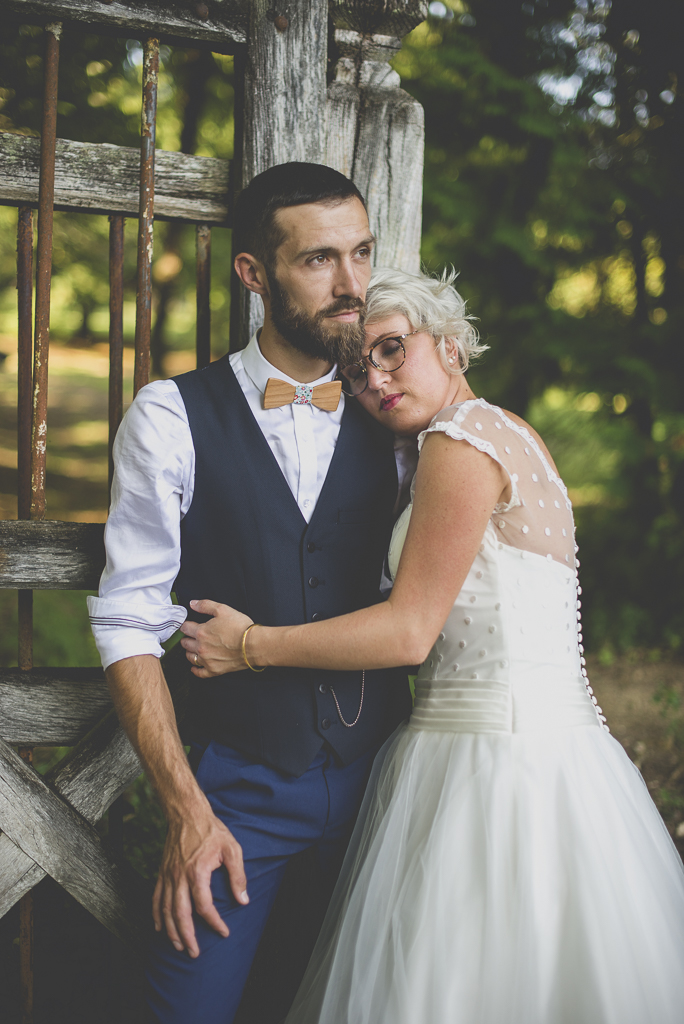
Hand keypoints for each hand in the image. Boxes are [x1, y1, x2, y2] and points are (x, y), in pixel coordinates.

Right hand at [152, 802, 248, 957]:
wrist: (187, 814)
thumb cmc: (212, 830)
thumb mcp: (232, 849)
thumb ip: (238, 876)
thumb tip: (243, 900)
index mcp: (197, 872)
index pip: (204, 907)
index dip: (214, 923)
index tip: (224, 932)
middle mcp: (179, 877)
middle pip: (180, 915)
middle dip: (187, 937)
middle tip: (194, 953)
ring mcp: (168, 876)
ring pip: (166, 910)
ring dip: (171, 931)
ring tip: (179, 946)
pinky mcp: (162, 873)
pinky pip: (156, 898)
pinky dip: (156, 915)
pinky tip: (159, 927)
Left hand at [180, 600, 253, 676]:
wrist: (253, 645)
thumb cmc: (240, 628)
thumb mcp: (223, 609)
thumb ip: (205, 605)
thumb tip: (193, 604)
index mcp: (201, 632)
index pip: (185, 628)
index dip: (185, 625)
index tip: (187, 625)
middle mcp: (201, 647)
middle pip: (185, 643)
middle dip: (186, 638)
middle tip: (190, 636)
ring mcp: (206, 660)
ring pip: (190, 657)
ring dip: (189, 652)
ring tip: (193, 649)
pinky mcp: (214, 670)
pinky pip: (199, 673)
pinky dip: (195, 670)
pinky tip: (195, 667)